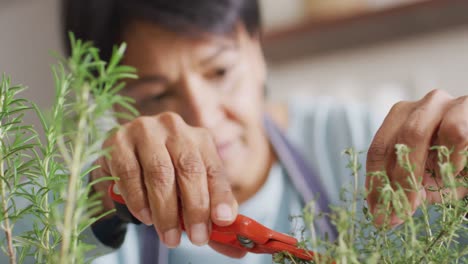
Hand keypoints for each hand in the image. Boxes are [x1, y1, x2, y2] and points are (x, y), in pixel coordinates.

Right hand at [90, 112, 237, 247]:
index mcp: (199, 137)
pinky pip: (129, 174)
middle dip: (195, 208)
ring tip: (170, 236)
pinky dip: (139, 201)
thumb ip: (210, 212)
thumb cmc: (166, 176)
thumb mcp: (191, 189)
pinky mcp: (117, 142)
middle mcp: (174, 128)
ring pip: (159, 173)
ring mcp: (144, 131)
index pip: (213, 168)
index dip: (220, 195)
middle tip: (196, 238)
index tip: (223, 221)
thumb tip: (237, 243)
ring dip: (166, 211)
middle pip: (189, 168)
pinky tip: (146, 217)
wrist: (126, 158)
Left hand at [366, 90, 466, 225]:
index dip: (376, 184)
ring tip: (438, 183)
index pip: (379, 150)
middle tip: (398, 214)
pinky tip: (456, 168)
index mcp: (403, 119)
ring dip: (419, 167)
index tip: (377, 214)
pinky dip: (452, 158)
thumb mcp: (433, 178)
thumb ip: (410, 187)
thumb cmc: (461, 164)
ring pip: (416, 133)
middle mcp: (420, 107)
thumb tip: (388, 213)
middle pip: (395, 143)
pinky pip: (454, 132)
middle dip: (395, 183)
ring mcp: (444, 103)